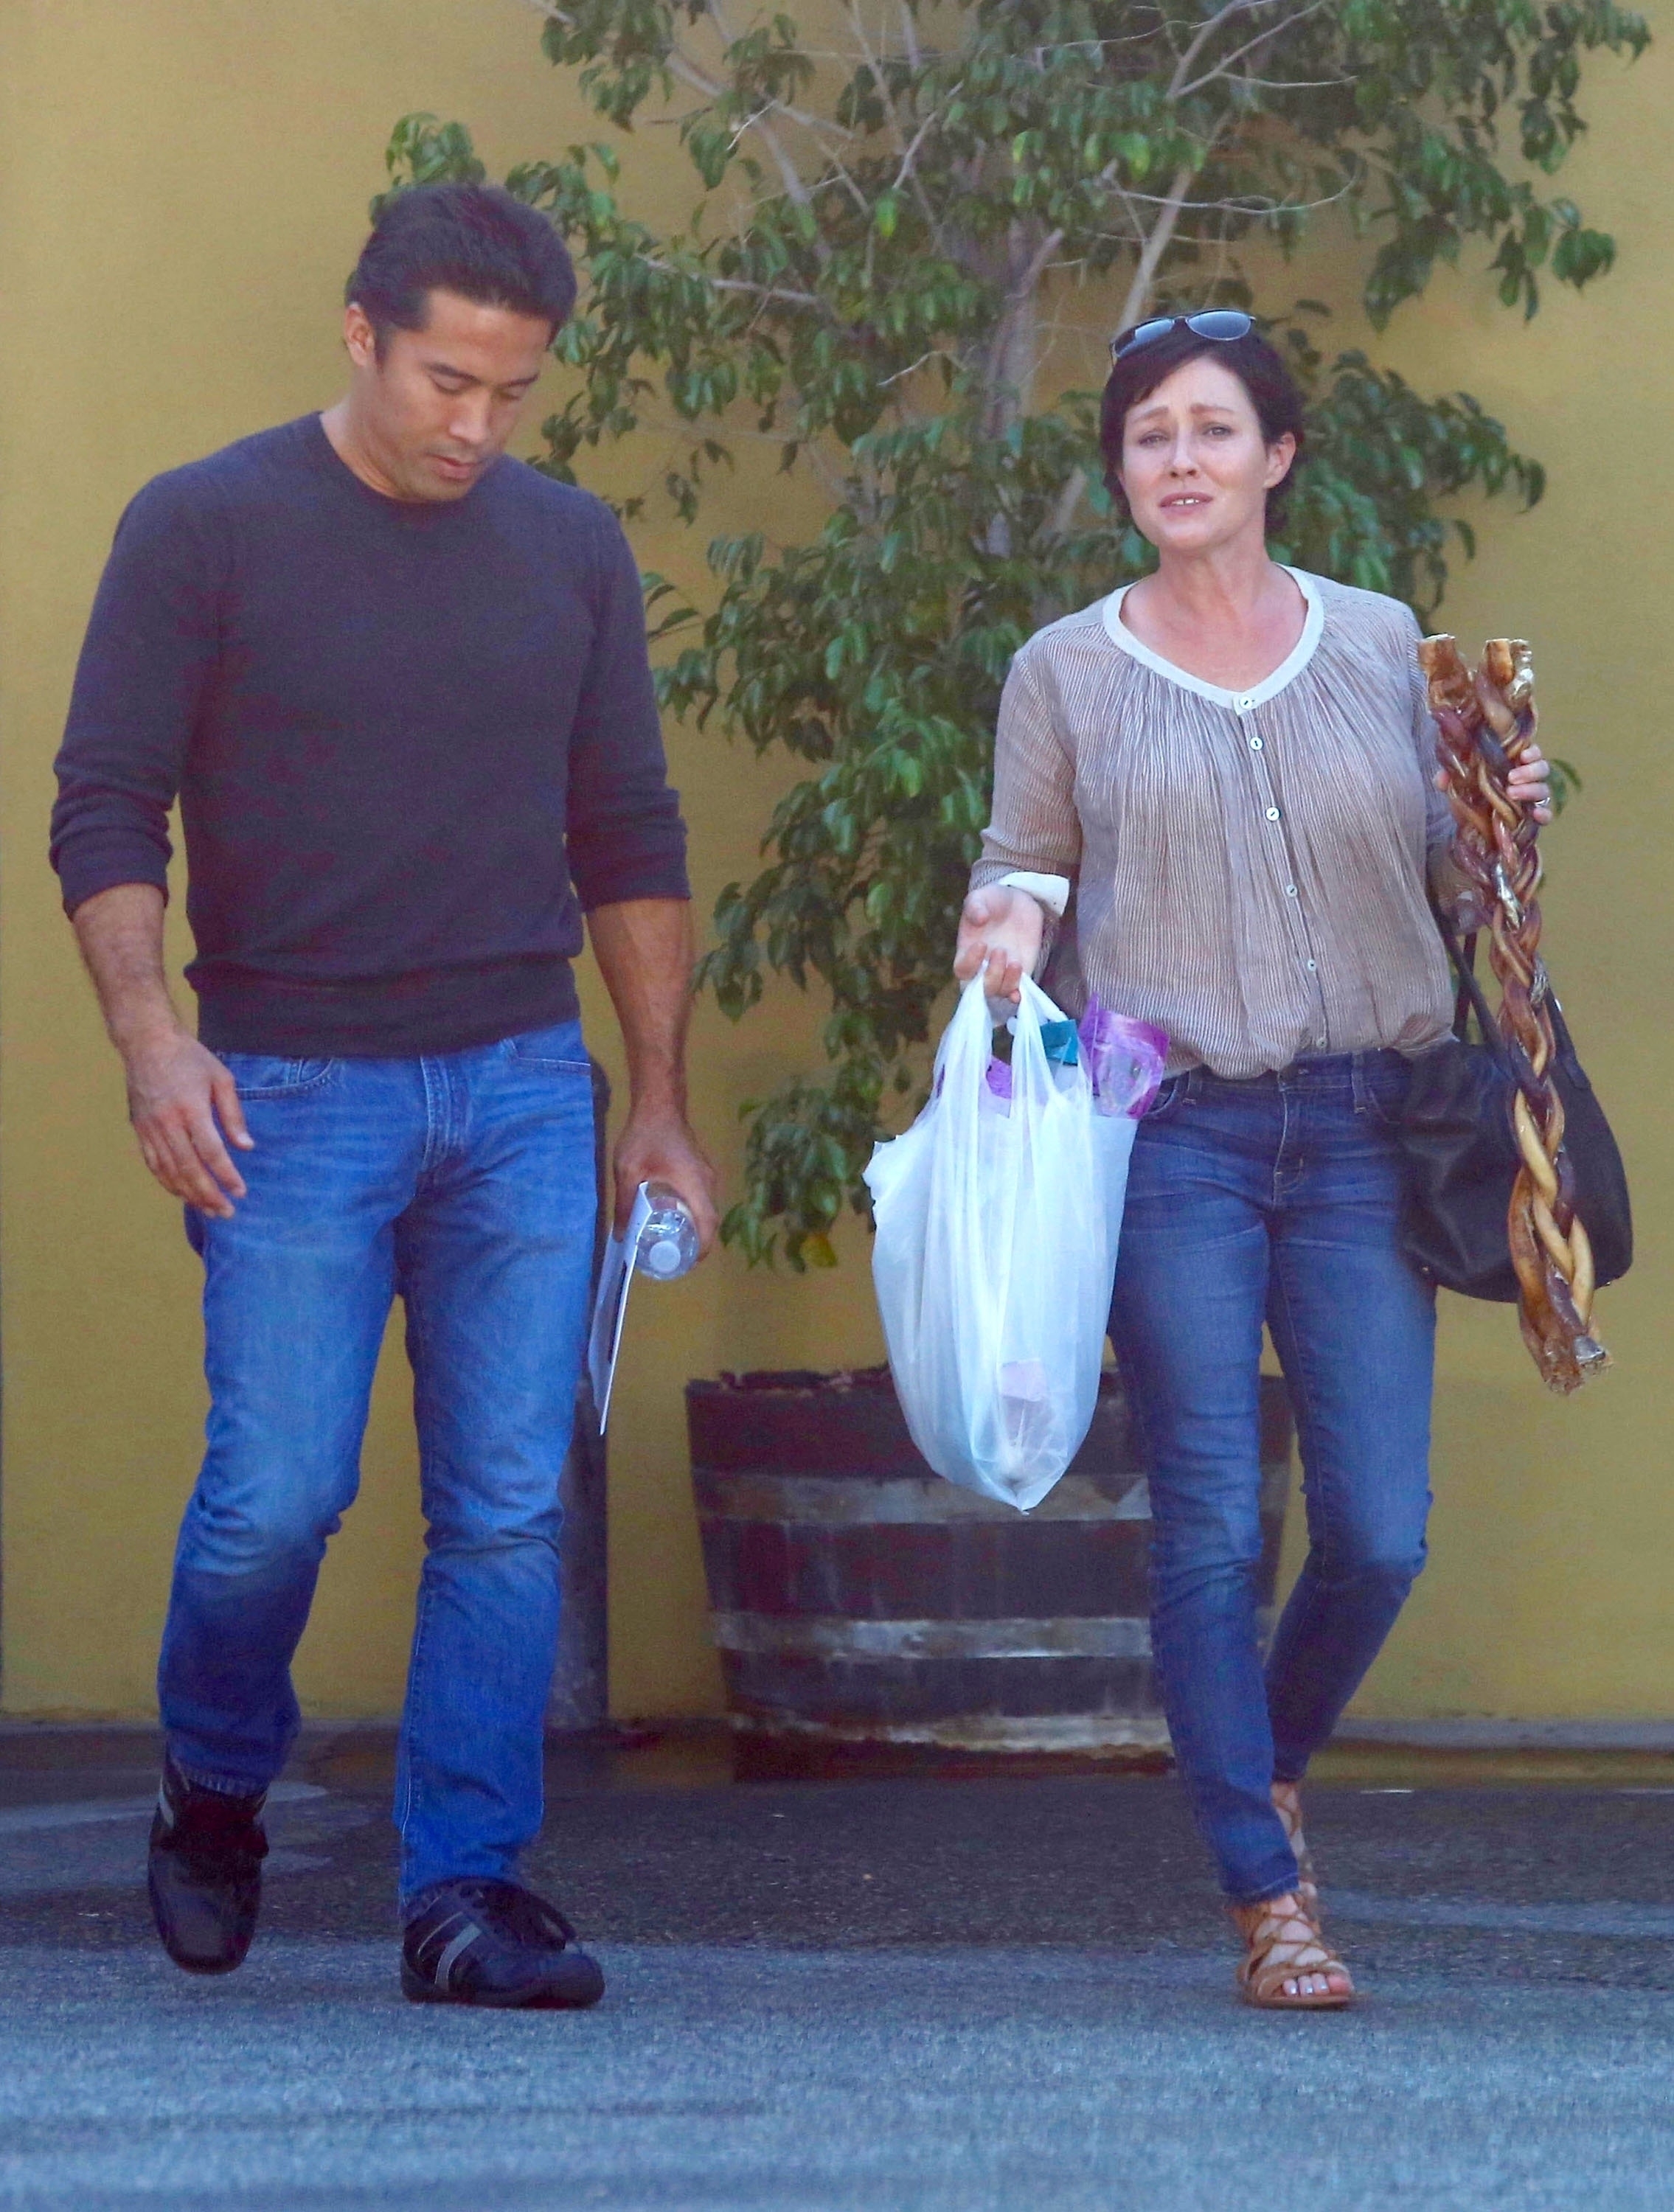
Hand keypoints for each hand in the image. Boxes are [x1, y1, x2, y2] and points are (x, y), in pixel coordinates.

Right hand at [123, 1027, 253, 1217]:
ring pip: (169, 1171)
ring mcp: (149, 1128)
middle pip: (189, 1169)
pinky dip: (167, 1182)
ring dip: (189, 1195)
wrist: (147, 1043)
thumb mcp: (221, 1079)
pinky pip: (153, 1164)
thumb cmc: (190, 1058)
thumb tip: (246, 1147)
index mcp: (190, 1109)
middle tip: (226, 1213)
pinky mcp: (139, 1130)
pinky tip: (182, 1194)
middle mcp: (167, 1123)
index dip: (226, 1175)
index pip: (211, 1152)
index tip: (240, 1192)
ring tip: (208, 1210)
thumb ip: (233, 1115)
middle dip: (209, 1195)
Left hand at [613, 1102, 720, 1255]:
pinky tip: (674, 1215)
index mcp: (694, 1184)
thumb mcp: (628, 1171)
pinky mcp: (701, 1167)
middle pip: (710, 1218)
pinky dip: (694, 1211)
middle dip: (698, 1241)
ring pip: (708, 1207)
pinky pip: (703, 1196)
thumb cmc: (645, 1136)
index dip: (702, 1247)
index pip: (708, 1223)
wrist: (659, 1104)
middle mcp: (707, 1181)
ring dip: (696, 1226)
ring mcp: (706, 1173)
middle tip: (677, 1255)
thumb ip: (626, 1203)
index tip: (689, 1262)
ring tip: (675, 1240)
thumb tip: (621, 1234)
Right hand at [953, 885, 1045, 1007]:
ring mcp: (1002, 972)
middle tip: (1001, 951)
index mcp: (967, 951)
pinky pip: (1016, 991)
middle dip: (992, 976)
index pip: (962, 969)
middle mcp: (982, 967)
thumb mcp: (981, 897)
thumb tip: (980, 918)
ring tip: (1015, 962)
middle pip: (980, 989)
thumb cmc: (992, 901)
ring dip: (1007, 982)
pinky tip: (1019, 993)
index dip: (970, 962)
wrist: (1018, 902)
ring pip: (999, 992)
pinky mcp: (1021, 973)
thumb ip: (976, 905)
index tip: (982, 943)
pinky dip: (1017, 996)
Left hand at [1435, 739, 1552, 825]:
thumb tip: (1440, 777)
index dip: (1532, 751)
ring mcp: (1531, 799)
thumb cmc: (1471, 797)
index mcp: (1513, 765)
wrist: (1472, 827)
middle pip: (1542, 768)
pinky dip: (1545, 813)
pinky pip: (1547, 814)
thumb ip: (1450, 779)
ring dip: (1531, 790)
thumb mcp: (1458, 787)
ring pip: (1544, 789)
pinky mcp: (1532, 818)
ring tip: (1511, 793)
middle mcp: (1527, 779)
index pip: (1531, 752)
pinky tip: (1535, 815)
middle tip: (1510, 777)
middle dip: (1530, 771)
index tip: (1522, 755)